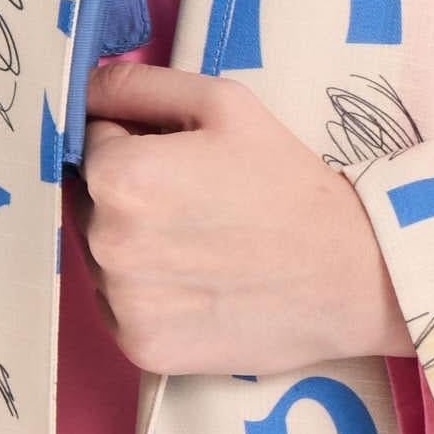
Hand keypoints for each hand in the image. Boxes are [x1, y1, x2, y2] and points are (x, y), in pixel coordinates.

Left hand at [71, 55, 415, 379]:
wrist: (350, 275)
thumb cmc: (288, 182)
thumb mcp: (225, 104)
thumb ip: (140, 86)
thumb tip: (83, 89)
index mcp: (120, 174)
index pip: (93, 143)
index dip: (137, 142)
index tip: (184, 161)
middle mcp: (107, 242)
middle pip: (91, 203)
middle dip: (131, 196)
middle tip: (199, 204)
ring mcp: (122, 302)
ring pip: (103, 258)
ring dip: (137, 248)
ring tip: (203, 247)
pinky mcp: (140, 347)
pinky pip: (121, 309)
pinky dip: (150, 298)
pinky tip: (199, 287)